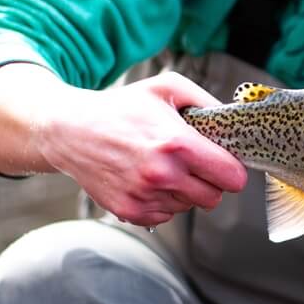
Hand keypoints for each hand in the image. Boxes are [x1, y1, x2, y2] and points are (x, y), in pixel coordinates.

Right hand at [37, 72, 246, 226]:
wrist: (68, 130)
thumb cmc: (119, 108)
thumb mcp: (167, 88)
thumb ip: (208, 102)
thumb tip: (235, 120)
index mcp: (176, 144)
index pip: (232, 177)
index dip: (233, 170)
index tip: (225, 162)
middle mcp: (162, 174)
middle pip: (215, 197)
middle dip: (211, 181)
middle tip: (195, 164)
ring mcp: (145, 196)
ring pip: (190, 206)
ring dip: (186, 191)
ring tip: (165, 167)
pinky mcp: (130, 211)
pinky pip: (167, 215)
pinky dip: (164, 201)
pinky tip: (150, 179)